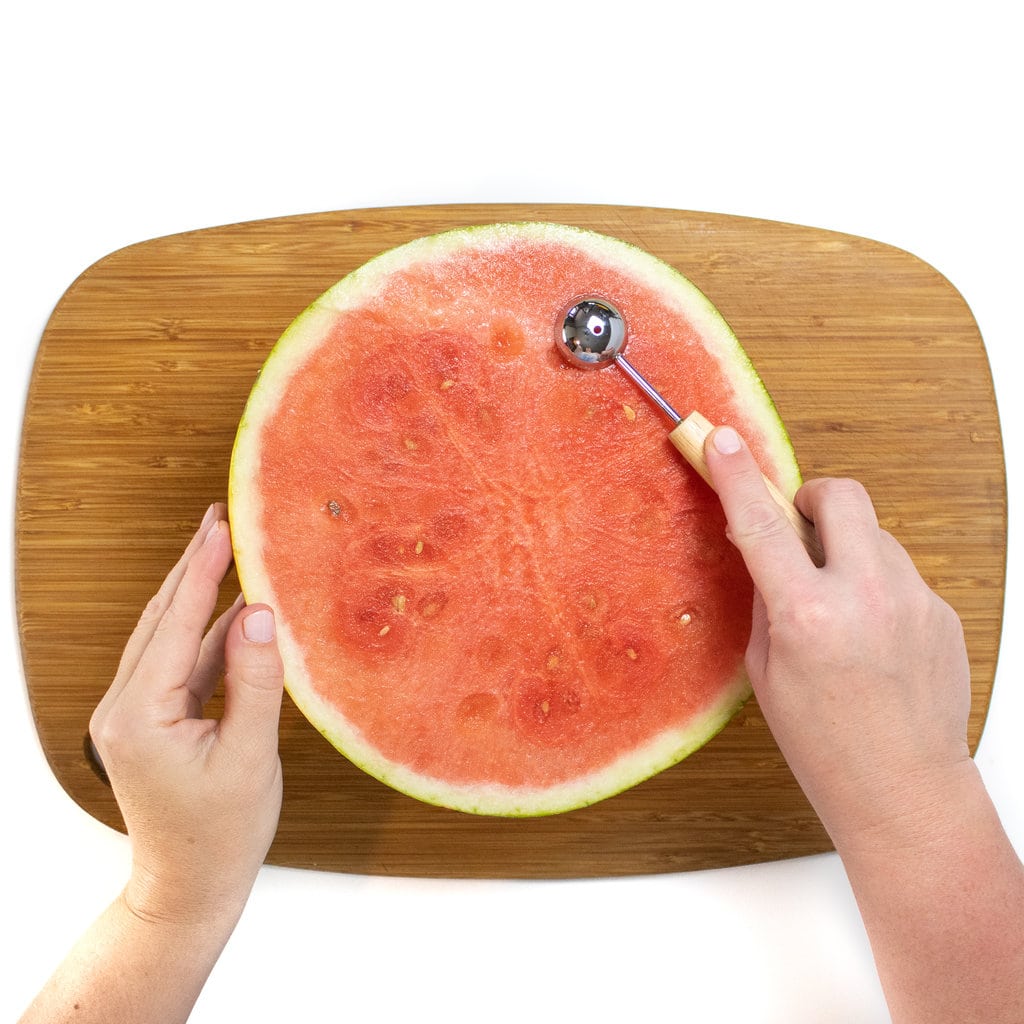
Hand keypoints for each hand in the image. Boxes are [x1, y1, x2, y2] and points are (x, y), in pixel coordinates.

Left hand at [90, 503, 284, 924]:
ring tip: (228, 550)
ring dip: (197, 595)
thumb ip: (255, 680)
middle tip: (220, 517)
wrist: (190, 885)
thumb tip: (259, 612)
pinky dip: (206, 633)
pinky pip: (180, 663)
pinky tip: (235, 610)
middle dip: (192, 566)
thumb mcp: (250, 756)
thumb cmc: (223, 832)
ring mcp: (133, 713)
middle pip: (161, 619)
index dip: (201, 569)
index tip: (222, 524)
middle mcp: (124, 707)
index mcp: (140, 716)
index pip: (175, 624)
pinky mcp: (150, 720)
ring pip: (168, 636)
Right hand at [704, 427, 972, 845]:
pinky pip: (900, 572)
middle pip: (840, 496)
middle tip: (798, 529)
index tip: (723, 441)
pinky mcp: (941, 610)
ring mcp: (914, 600)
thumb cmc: (826, 745)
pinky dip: (876, 585)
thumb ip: (768, 602)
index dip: (738, 476)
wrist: (905, 789)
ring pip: (873, 534)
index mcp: (809, 616)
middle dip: (812, 498)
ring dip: (846, 549)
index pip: (763, 524)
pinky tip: (871, 635)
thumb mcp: (768, 672)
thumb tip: (765, 553)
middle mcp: (867, 597)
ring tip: (840, 607)